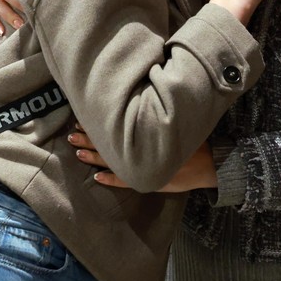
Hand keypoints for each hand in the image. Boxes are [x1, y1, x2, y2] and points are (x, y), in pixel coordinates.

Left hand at [68, 125, 217, 191]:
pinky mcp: (148, 180)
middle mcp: (141, 149)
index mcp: (144, 132)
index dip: (97, 125)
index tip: (81, 118)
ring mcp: (143, 166)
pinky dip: (110, 179)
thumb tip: (133, 100)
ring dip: (93, 157)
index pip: (114, 128)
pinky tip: (97, 178)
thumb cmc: (191, 138)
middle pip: (109, 143)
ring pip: (112, 161)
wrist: (209, 162)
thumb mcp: (171, 120)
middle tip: (71, 133)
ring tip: (76, 151)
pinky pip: (124, 181)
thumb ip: (152, 113)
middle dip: (89, 138)